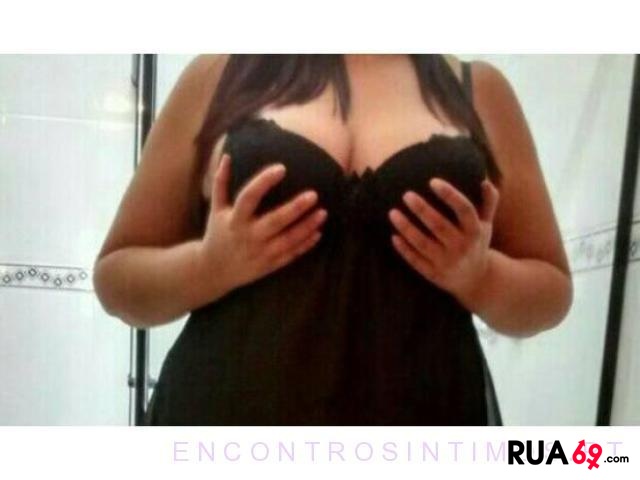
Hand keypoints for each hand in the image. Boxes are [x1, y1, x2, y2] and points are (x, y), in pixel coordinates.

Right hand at [197, 153, 326, 290]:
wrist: (214, 271)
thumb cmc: (217, 234)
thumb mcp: (215, 209)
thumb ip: (220, 183)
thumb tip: (226, 156)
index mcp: (234, 219)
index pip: (248, 197)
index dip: (264, 182)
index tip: (281, 168)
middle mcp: (248, 236)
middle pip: (274, 221)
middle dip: (295, 208)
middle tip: (314, 194)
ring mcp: (260, 252)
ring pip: (287, 240)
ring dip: (306, 227)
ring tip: (323, 212)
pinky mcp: (269, 265)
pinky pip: (290, 255)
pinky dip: (305, 245)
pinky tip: (318, 233)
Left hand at [388, 177, 499, 300]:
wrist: (476, 280)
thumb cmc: (477, 244)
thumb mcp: (486, 224)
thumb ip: (488, 201)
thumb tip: (484, 179)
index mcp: (474, 231)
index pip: (464, 210)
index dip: (450, 195)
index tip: (432, 181)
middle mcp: (461, 247)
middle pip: (439, 226)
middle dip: (422, 209)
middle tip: (406, 194)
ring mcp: (446, 262)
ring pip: (423, 244)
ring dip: (407, 228)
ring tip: (392, 213)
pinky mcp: (433, 274)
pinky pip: (416, 261)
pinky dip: (404, 250)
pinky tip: (393, 237)